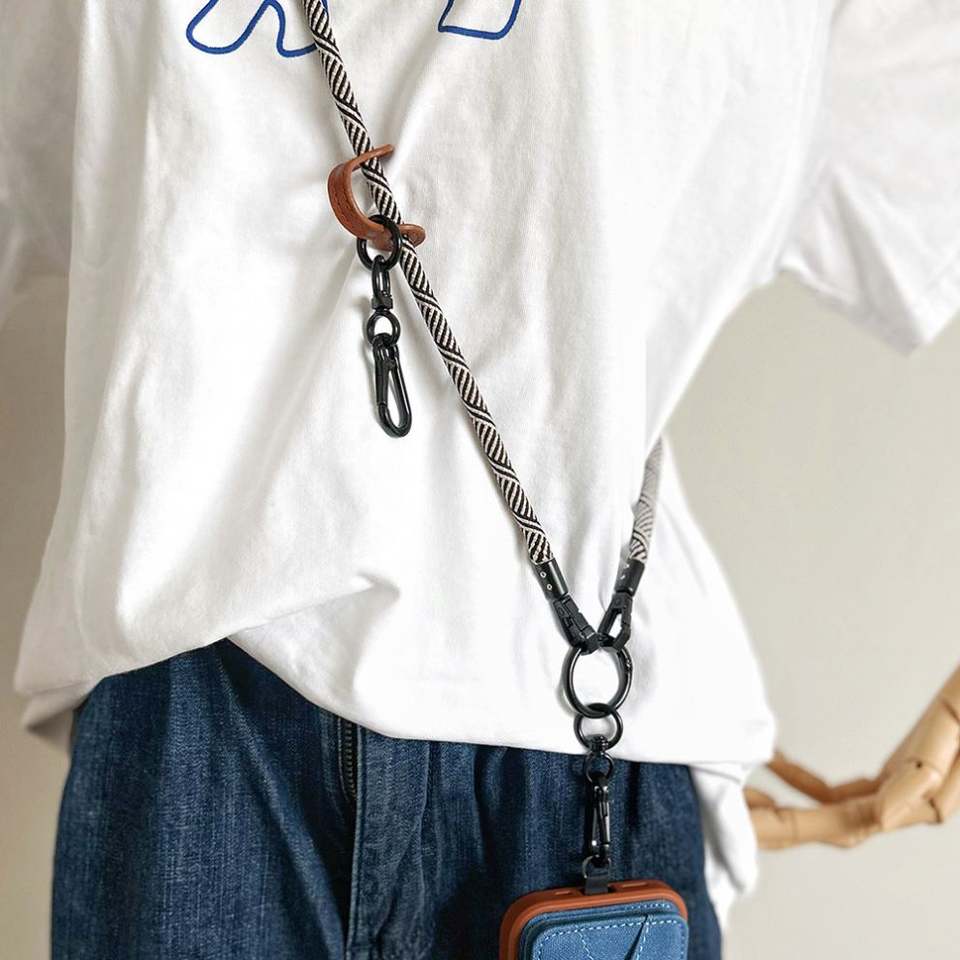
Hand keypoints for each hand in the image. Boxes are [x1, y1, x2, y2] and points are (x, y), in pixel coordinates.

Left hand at [747, 664, 959, 848]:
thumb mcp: (951, 733)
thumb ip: (919, 782)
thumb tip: (879, 822)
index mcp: (918, 800)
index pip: (846, 824)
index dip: (800, 826)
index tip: (756, 821)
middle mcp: (906, 802)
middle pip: (832, 824)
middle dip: (783, 823)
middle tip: (732, 809)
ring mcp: (900, 788)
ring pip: (833, 810)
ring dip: (789, 805)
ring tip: (742, 791)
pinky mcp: (897, 770)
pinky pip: (844, 788)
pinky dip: (806, 778)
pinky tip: (777, 761)